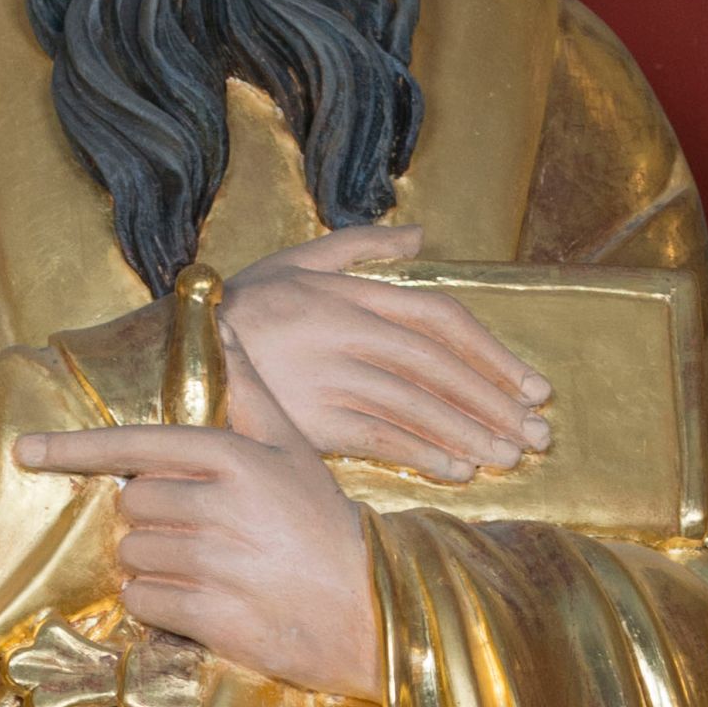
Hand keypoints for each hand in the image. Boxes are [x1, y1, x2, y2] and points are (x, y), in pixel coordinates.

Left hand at [15, 404, 382, 696]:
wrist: (369, 608)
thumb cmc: (322, 524)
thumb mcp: (293, 449)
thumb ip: (248, 389)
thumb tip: (222, 321)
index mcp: (233, 458)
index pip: (135, 447)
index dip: (74, 449)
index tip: (26, 450)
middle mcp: (219, 506)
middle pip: (132, 506)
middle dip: (153, 520)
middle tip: (206, 531)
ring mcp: (214, 563)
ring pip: (132, 555)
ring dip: (155, 564)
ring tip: (209, 567)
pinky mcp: (211, 616)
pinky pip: (144, 601)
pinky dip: (160, 605)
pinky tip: (205, 601)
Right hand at [216, 226, 549, 480]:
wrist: (169, 353)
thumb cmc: (237, 308)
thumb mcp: (295, 260)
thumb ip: (359, 246)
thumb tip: (420, 236)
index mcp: (351, 293)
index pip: (441, 320)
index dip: (493, 354)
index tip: (532, 388)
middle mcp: (347, 330)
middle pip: (440, 367)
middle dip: (495, 402)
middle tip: (538, 435)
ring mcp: (329, 375)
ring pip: (418, 404)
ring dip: (470, 432)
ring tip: (510, 457)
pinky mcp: (309, 418)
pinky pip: (380, 437)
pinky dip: (423, 453)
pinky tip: (458, 470)